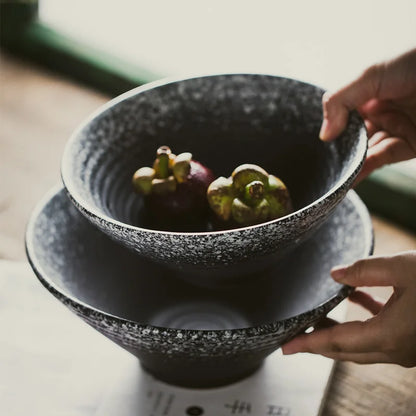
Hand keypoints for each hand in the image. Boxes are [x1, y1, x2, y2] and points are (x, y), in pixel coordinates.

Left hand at [281, 251, 415, 366]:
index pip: (337, 342)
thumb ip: (364, 271)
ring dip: (338, 330)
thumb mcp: (403, 268)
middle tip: (293, 333)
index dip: (308, 343)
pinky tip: (355, 297)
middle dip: (317, 341)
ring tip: (317, 315)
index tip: (285, 347)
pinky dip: (363, 319)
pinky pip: (380, 333)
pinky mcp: (413, 338)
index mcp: (390, 336)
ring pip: (361, 344)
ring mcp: (407, 348)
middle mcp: (397, 349)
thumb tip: (335, 275)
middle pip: (346, 349)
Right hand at [320, 48, 415, 182]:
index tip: (318, 142)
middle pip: (352, 136)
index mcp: (369, 92)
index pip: (342, 114)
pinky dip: (364, 170)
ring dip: (350, 163)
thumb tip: (324, 135)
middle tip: (323, 163)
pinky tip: (349, 179)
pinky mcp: (410, 146)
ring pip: (365, 151)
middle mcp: (381, 111)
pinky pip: (381, 160)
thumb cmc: (415, 64)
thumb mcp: (370, 74)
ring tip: (333, 175)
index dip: (331, 127)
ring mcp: (395, 129)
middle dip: (339, 149)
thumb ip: (340, 101)